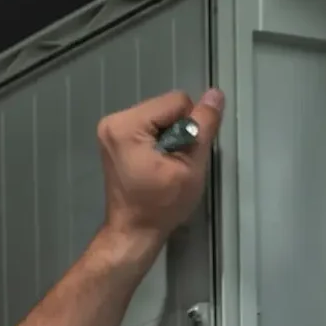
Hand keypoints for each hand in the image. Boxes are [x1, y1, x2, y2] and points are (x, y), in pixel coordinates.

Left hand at [96, 87, 223, 249]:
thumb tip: (216, 94)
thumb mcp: (190, 167)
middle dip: (178, 130)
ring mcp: (110, 129)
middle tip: (174, 163)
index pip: (177, 101)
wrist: (133, 232)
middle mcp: (113, 121)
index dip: (191, 126)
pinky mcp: (114, 138)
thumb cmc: (160, 206)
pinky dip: (158, 140)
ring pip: (159, 115)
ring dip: (170, 136)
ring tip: (165, 165)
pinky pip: (148, 125)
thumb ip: (203, 127)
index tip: (183, 156)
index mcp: (126, 125)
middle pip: (165, 107)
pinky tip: (156, 163)